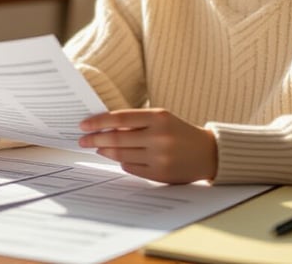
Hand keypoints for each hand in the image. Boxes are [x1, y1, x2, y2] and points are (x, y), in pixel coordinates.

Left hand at [78, 108, 217, 183]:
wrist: (208, 153)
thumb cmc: (179, 132)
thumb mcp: (162, 118)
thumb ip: (136, 121)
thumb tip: (104, 127)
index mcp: (159, 117)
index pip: (119, 118)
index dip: (98, 122)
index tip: (83, 125)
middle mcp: (159, 137)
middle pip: (117, 138)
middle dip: (95, 139)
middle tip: (82, 140)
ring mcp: (159, 157)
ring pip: (121, 155)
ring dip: (105, 151)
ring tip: (98, 148)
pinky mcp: (160, 174)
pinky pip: (131, 168)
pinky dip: (122, 162)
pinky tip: (118, 158)